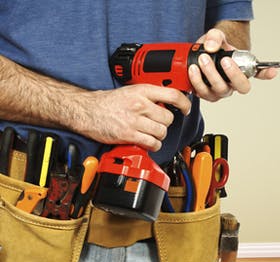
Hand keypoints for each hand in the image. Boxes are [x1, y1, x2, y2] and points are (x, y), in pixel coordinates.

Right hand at [72, 84, 190, 151]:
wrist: (87, 111)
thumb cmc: (107, 102)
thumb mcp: (129, 91)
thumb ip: (148, 96)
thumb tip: (165, 103)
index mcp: (141, 91)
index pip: (172, 95)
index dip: (184, 103)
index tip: (185, 109)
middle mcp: (140, 104)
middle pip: (168, 118)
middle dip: (165, 123)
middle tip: (157, 123)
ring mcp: (134, 120)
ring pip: (161, 132)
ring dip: (159, 135)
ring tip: (151, 134)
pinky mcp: (129, 134)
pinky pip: (152, 143)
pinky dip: (153, 145)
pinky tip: (148, 142)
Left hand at [188, 29, 276, 101]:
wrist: (198, 55)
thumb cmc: (213, 49)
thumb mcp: (216, 37)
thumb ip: (215, 37)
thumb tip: (211, 47)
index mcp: (242, 70)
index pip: (258, 73)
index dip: (266, 74)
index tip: (272, 71)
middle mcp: (232, 84)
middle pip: (238, 86)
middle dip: (231, 74)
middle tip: (222, 60)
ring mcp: (218, 91)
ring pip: (218, 90)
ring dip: (210, 76)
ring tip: (201, 60)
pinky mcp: (204, 94)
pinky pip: (202, 92)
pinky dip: (196, 81)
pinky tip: (192, 70)